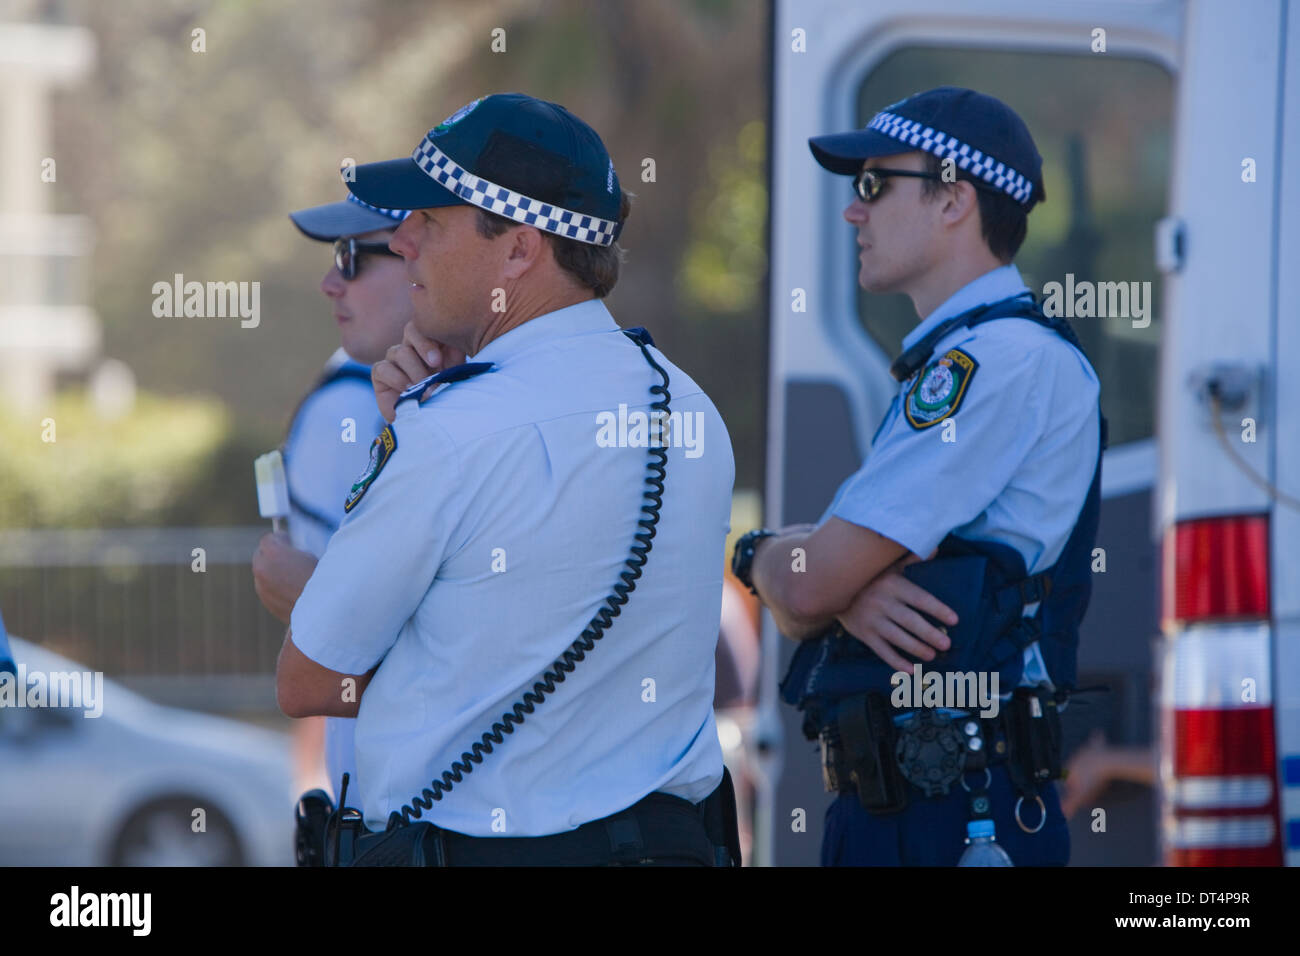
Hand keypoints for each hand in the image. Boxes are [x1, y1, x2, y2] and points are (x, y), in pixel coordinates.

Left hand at [252, 532, 318, 624]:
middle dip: (272, 555)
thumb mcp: (310, 556)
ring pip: (262, 575)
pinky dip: (275, 589)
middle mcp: (262, 569)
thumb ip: (294, 551)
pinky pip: (267, 591)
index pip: (268, 539)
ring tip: (290, 576)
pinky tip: (290, 590)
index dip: (280, 539)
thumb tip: (290, 554)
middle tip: (287, 557)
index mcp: (273, 553)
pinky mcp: (267, 602)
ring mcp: (262, 588)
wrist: (323, 607)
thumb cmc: (321, 579)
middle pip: (260, 556)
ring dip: (272, 573)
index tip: (287, 540)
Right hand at [371, 322, 465, 421]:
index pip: (427, 325)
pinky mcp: (380, 373)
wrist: (430, 421)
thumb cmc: (446, 396)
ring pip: (400, 352)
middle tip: (436, 368)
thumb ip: (456, 358)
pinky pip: (383, 368)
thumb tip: (457, 346)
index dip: (432, 338)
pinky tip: (409, 390)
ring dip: (415, 371)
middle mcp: (411, 346)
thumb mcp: (455, 375)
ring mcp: (395, 359)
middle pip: (412, 331)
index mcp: (432, 341)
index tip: (440, 361)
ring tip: (426, 387)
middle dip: (424, 348)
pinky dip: (397, 379)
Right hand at [834, 553, 956, 673]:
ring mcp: (872, 620)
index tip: (954, 620)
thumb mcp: (887, 566)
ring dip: (915, 648)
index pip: (920, 598)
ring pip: (897, 637)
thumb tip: (935, 547)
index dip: (938, 609)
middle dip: (929, 634)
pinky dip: (896, 662)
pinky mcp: (864, 634)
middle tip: (946, 644)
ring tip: (931, 656)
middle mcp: (883, 603)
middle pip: (910, 621)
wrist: (832, 589)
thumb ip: (911, 560)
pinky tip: (910, 670)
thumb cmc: (869, 578)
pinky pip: (882, 651)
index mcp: (893, 585)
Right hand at [1061, 729, 1116, 818]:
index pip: (1069, 781)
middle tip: (1090, 786)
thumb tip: (1061, 813)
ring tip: (1091, 767)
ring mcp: (1086, 751)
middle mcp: (1075, 758)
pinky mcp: (1098, 746)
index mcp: (1070, 769)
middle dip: (1081, 777)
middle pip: (1076, 770)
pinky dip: (1096, 738)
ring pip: (1083, 755)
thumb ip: (1071, 804)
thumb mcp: (1082, 795)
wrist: (1108, 763)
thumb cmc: (1094, 779)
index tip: (1082, 796)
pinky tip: (1098, 732)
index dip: (1075, 790)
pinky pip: (1095, 740)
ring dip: (1086, 762)